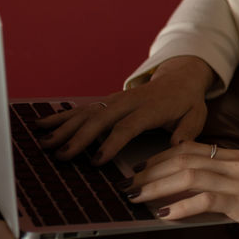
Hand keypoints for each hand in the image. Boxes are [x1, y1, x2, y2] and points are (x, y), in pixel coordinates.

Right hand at [35, 55, 214, 163]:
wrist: (180, 78)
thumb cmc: (187, 103)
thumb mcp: (196, 116)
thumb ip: (188, 130)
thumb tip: (177, 145)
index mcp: (151, 108)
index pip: (128, 126)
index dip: (112, 142)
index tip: (97, 160)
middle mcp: (129, 102)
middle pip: (101, 119)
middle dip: (79, 138)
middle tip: (61, 156)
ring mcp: (115, 100)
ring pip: (87, 112)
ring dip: (64, 127)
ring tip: (44, 142)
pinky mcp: (106, 101)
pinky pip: (82, 108)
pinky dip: (61, 116)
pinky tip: (42, 124)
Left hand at [125, 140, 238, 238]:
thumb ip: (219, 189)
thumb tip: (181, 199)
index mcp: (235, 157)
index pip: (189, 149)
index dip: (159, 157)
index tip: (139, 169)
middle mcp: (235, 163)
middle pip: (182, 159)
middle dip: (150, 171)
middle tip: (127, 185)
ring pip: (188, 175)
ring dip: (157, 187)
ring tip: (137, 198)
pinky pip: (204, 199)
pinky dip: (179, 207)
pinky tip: (163, 216)